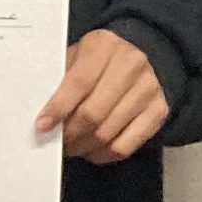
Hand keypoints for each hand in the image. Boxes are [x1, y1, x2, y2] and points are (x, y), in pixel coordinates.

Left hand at [37, 30, 169, 165]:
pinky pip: (125, 146)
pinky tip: (91, 150)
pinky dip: (102, 155)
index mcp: (104, 46)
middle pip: (94, 113)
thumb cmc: (98, 60)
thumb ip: (60, 80)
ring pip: (108, 134)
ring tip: (70, 146)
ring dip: (83, 147)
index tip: (42, 125)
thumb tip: (42, 116)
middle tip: (55, 141)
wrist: (141, 57)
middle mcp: (131, 65)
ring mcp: (148, 89)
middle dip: (69, 134)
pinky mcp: (159, 111)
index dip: (59, 107)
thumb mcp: (77, 56)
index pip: (79, 82)